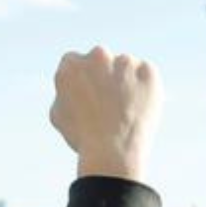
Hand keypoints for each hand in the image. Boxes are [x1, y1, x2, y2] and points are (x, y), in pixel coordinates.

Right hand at [50, 46, 161, 183]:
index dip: (81, 79)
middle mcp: (97, 56)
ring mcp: (125, 61)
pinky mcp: (148, 70)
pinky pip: (146, 76)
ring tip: (124, 111)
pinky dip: (144, 89)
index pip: (74, 62)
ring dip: (125, 82)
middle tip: (107, 103)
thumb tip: (72, 85)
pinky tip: (137, 109)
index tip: (87, 94)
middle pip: (100, 60)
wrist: (113, 150)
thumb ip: (63, 92)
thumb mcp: (58, 114)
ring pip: (125, 68)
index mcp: (71, 65)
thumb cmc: (82, 137)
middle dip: (103, 76)